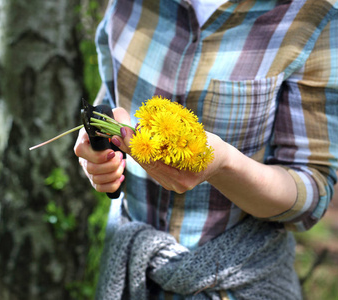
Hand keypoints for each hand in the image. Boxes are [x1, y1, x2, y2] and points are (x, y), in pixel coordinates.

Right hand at [73, 109, 126, 192]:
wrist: (119, 135)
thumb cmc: (116, 123)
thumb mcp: (119, 116)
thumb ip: (121, 120)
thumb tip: (123, 132)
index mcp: (84, 139)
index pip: (80, 151)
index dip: (97, 156)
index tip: (113, 152)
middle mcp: (84, 155)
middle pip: (90, 168)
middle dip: (110, 166)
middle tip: (121, 157)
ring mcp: (88, 168)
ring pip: (96, 179)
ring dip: (114, 174)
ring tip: (123, 164)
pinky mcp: (95, 178)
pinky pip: (100, 188)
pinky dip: (113, 185)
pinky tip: (121, 176)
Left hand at [112, 126, 226, 193]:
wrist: (220, 162)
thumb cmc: (210, 146)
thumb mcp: (198, 137)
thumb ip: (175, 134)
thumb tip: (149, 123)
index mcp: (185, 177)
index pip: (154, 160)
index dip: (138, 145)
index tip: (126, 131)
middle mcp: (176, 185)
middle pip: (147, 165)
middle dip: (131, 147)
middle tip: (117, 132)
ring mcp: (171, 185)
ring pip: (146, 167)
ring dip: (132, 150)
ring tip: (119, 136)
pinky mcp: (167, 182)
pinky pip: (151, 167)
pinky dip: (141, 154)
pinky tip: (130, 144)